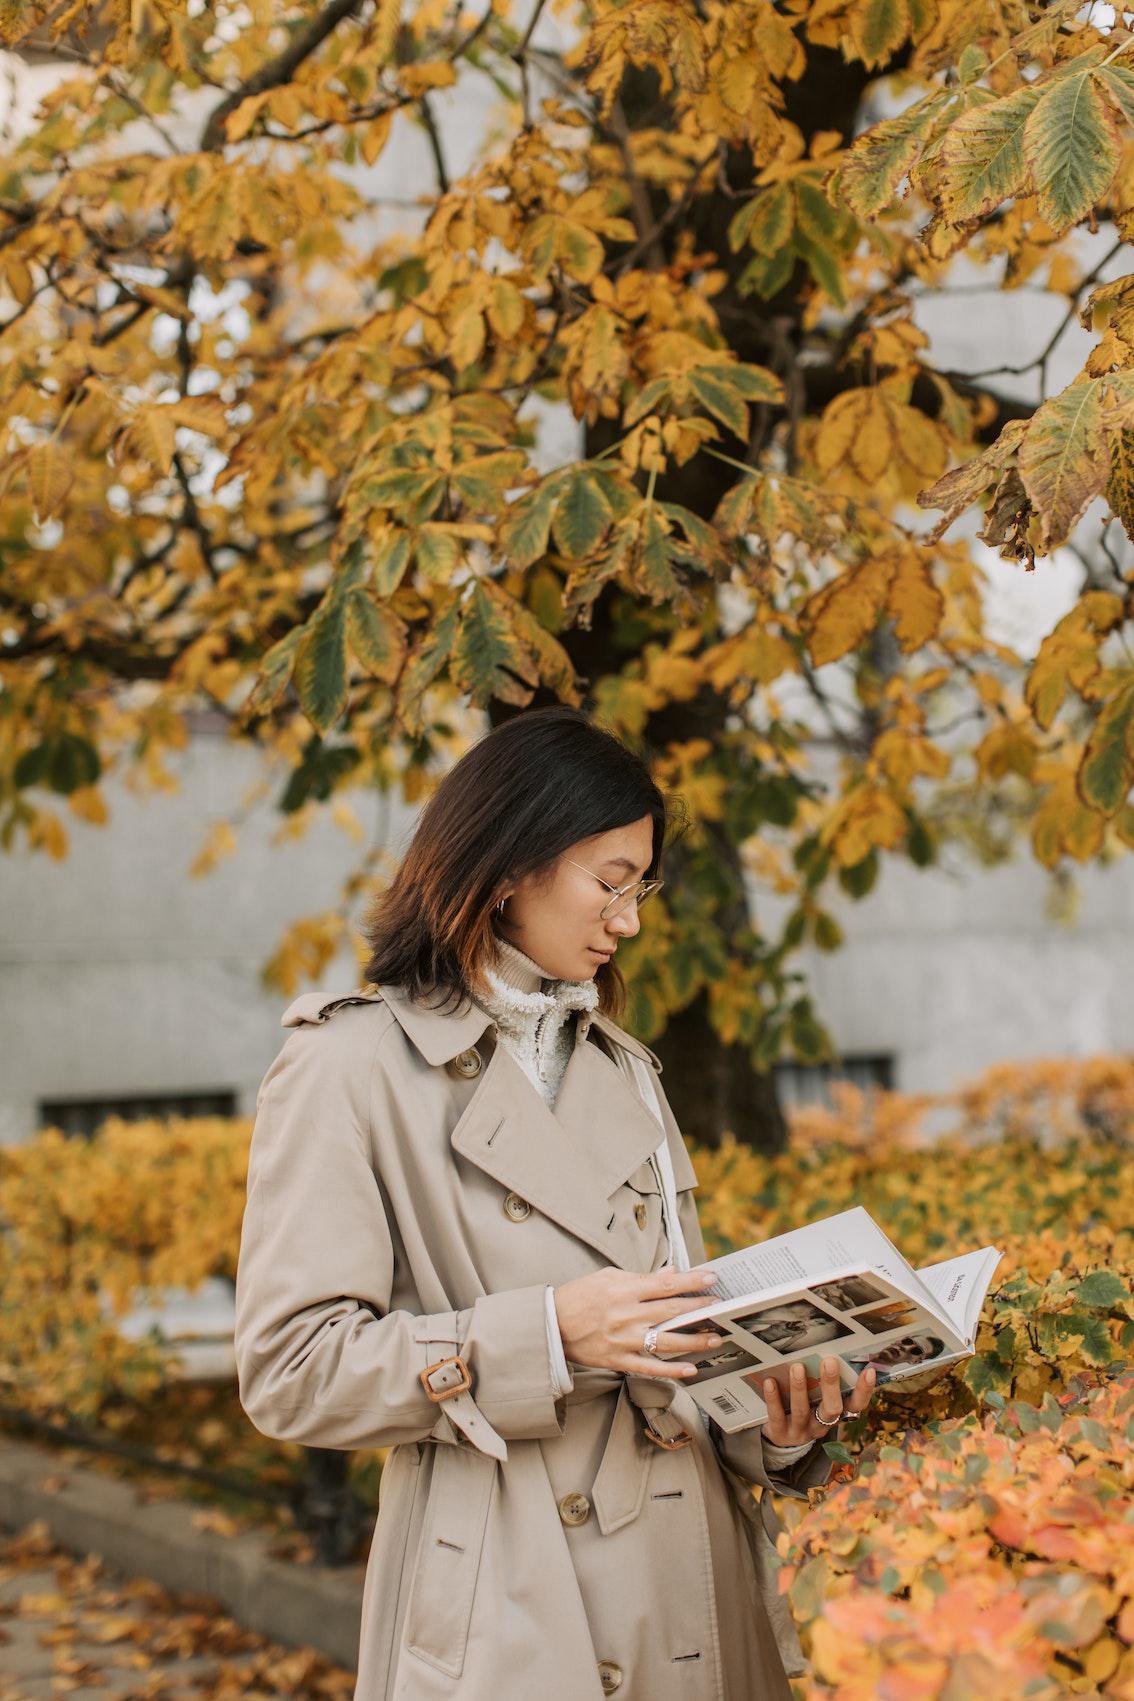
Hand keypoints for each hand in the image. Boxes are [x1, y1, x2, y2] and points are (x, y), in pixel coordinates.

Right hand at [553, 1266, 722, 1377]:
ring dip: (693, 1340)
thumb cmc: (579, 1296)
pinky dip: (671, 1371)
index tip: (712, 1279)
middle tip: (721, 1307)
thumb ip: (641, 1277)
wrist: (551, 1324)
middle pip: (671, 1312)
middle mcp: (626, 1315)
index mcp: (623, 1290)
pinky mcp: (618, 1360)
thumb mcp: (607, 1277)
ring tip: (714, 1338)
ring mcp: (623, 1340)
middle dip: (699, 1309)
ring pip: (666, 1342)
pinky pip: (649, 1367)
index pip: (665, 1284)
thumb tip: (670, 1274)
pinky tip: (691, 1370)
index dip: (691, 1281)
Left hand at [761, 1356, 876, 1446]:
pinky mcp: (781, 1434)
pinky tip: (771, 1381)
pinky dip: (774, 1398)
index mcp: (836, 1414)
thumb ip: (822, 1382)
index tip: (869, 1370)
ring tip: (797, 1367)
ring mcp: (802, 1431)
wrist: (781, 1440)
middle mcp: (822, 1425)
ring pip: (802, 1411)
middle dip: (831, 1385)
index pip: (856, 1405)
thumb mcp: (817, 1399)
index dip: (864, 1391)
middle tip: (829, 1361)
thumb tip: (825, 1348)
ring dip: (800, 1388)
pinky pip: (777, 1415)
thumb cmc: (804, 1409)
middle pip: (832, 1409)